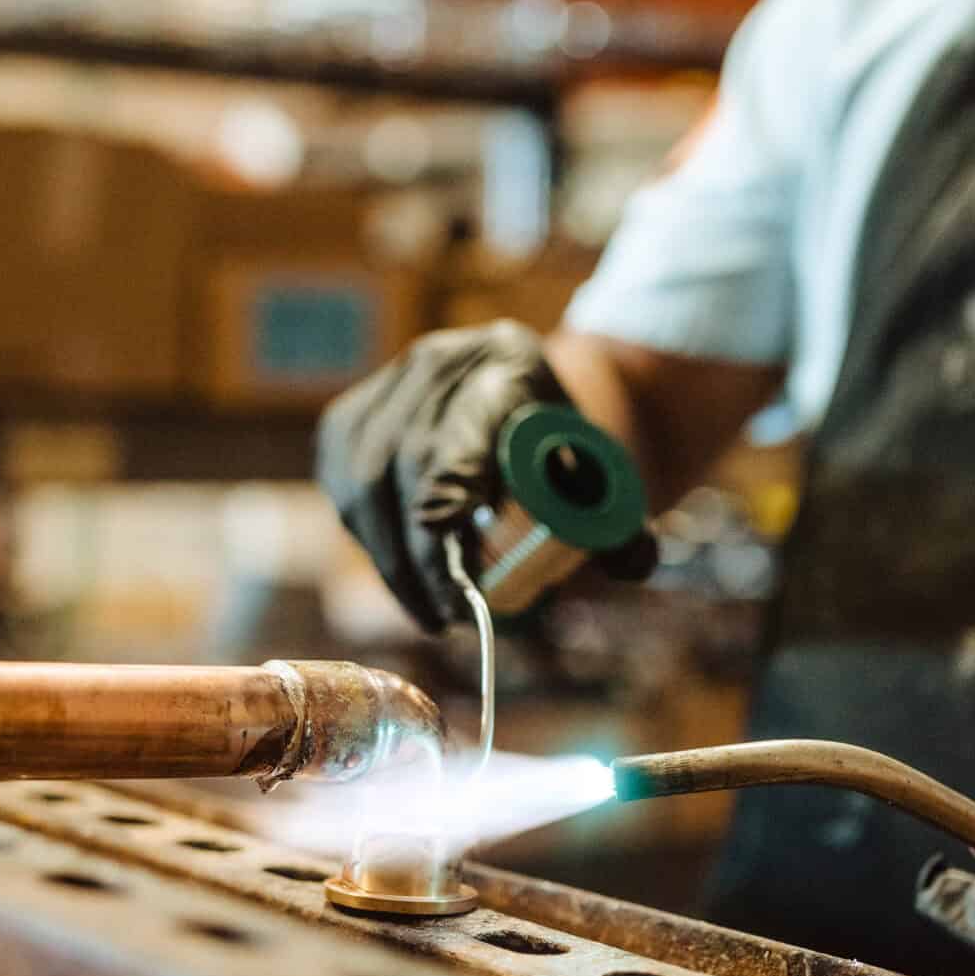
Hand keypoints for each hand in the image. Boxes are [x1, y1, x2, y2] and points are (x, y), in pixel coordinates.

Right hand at [317, 322, 652, 630]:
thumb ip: (620, 525)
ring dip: (392, 557)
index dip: (454, 477)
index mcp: (512, 365)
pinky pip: (343, 487)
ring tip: (427, 609)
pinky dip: (370, 540)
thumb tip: (631, 563)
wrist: (522, 400)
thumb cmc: (564, 455)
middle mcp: (441, 363)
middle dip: (421, 550)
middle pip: (409, 460)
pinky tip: (400, 577)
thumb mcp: (603, 481)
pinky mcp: (349, 418)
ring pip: (365, 479)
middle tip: (446, 612)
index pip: (472, 422)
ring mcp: (388, 384)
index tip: (448, 539)